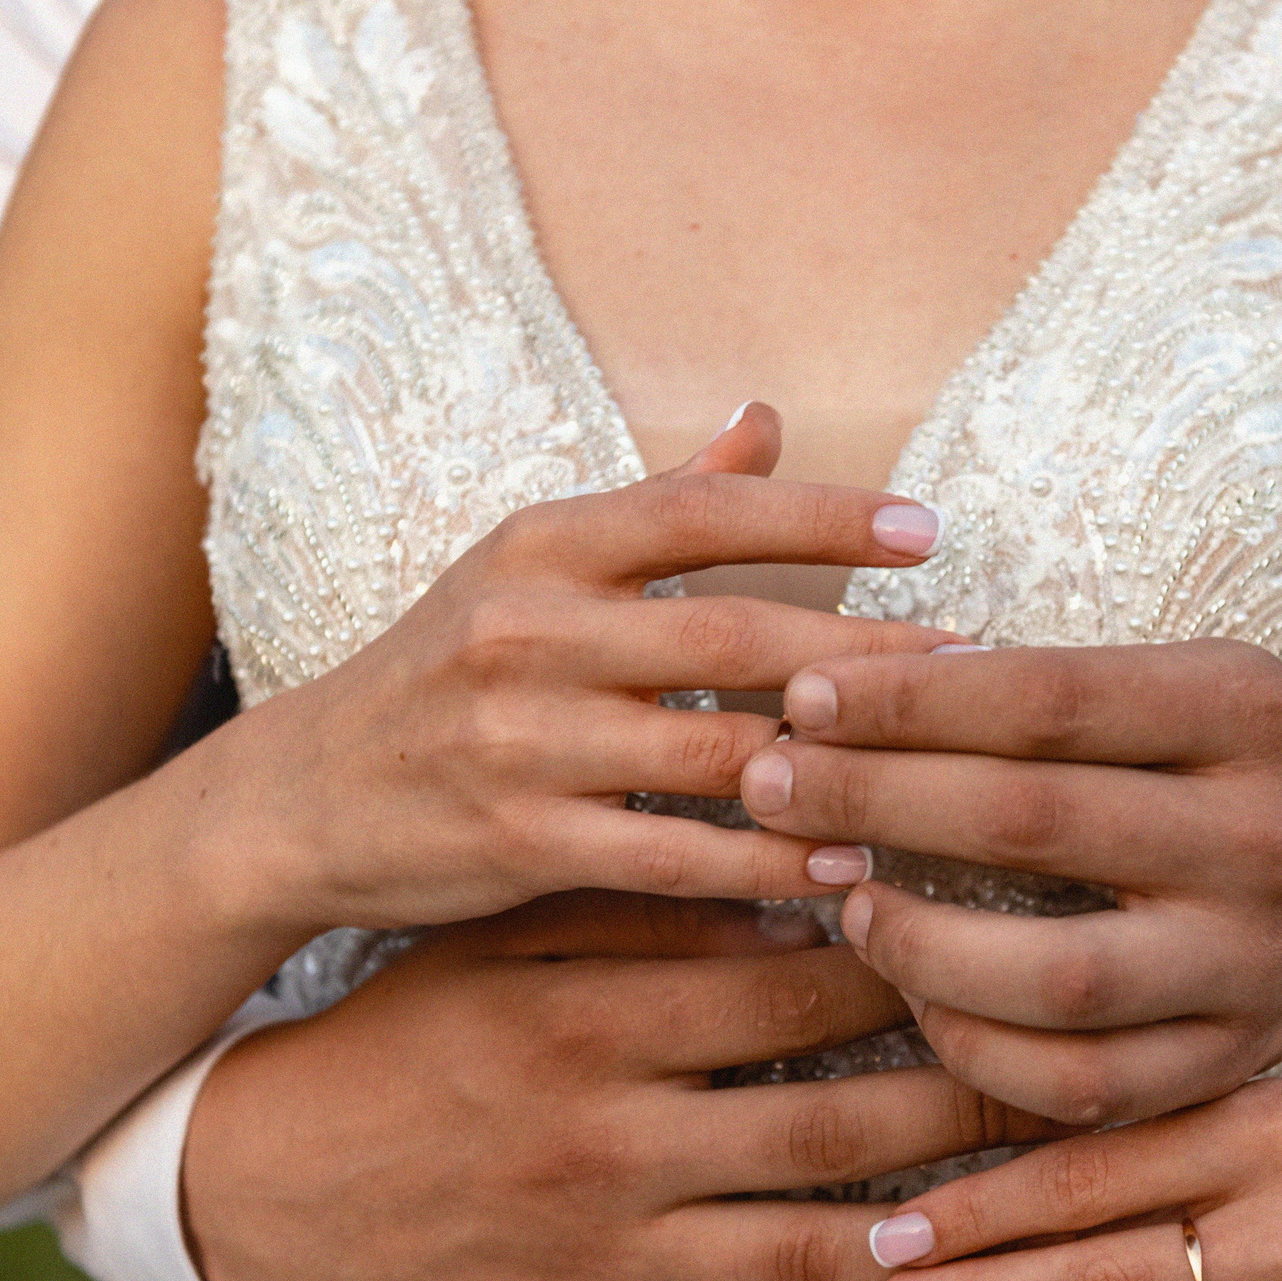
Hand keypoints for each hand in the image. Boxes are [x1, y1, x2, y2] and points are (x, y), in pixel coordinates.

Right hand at [181, 890, 1067, 1280]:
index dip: (927, 968)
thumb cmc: (400, 1039)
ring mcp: (608, 1256)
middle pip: (844, 1118)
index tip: (1013, 948)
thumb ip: (646, 914)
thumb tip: (804, 888)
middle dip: (975, 1097)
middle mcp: (614, 1138)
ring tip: (1043, 1206)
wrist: (261, 1181)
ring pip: (818, 1253)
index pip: (807, 987)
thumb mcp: (504, 945)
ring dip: (944, 1236)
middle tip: (1080, 1075)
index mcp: (597, 1019)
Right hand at [223, 406, 962, 932]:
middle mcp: (529, 630)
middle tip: (979, 665)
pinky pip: (673, 854)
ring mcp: (520, 740)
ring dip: (837, 763)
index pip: (704, 511)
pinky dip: (768, 861)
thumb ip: (658, 501)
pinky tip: (847, 862)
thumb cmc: (446, 671)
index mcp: (543, 547)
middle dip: (867, 651)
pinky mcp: (518, 841)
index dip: (824, 516)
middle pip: (733, 631)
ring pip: (716, 748)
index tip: (932, 530)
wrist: (302, 798)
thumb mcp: (533, 568)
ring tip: (939, 771)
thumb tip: (767, 417)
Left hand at [736, 640, 1281, 1122]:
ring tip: (839, 898)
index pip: (1047, 698)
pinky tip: (914, 997)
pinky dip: (972, 1048)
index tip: (802, 696)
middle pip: (1034, 823)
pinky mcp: (1230, 1063)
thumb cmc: (1232, 754)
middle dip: (875, 801)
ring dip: (915, 943)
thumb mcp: (1176, 681)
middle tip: (768, 786)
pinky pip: (1076, 1085)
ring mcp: (1254, 964)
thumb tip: (832, 702)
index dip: (907, 700)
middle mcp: (1265, 837)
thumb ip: (1035, 694)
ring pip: (1054, 978)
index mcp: (1246, 709)